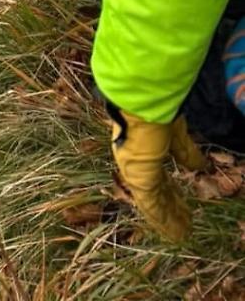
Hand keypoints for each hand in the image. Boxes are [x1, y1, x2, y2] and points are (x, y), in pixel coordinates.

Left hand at [107, 108, 205, 241]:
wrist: (141, 102)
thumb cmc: (157, 111)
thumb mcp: (176, 135)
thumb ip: (186, 152)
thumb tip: (200, 166)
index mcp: (145, 153)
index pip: (160, 180)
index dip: (173, 194)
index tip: (184, 205)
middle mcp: (138, 166)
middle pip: (159, 194)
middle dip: (173, 209)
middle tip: (186, 224)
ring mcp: (137, 174)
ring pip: (156, 204)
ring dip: (171, 220)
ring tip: (183, 234)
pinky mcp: (138, 180)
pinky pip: (152, 207)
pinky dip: (165, 222)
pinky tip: (176, 234)